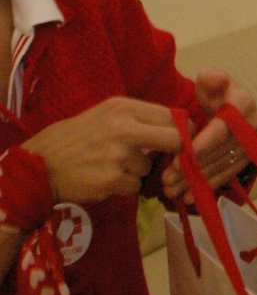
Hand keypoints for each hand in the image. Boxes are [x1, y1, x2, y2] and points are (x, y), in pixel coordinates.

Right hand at [21, 97, 182, 204]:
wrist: (36, 166)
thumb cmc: (74, 140)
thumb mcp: (105, 116)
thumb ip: (139, 119)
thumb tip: (179, 128)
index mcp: (123, 107)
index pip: (173, 116)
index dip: (183, 131)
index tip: (181, 142)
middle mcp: (124, 127)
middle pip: (175, 140)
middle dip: (177, 153)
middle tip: (168, 160)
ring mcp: (118, 155)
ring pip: (151, 167)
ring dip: (137, 172)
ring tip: (111, 167)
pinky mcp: (111, 180)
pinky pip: (135, 186)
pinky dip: (124, 187)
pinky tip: (104, 180)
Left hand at [161, 71, 256, 198]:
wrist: (228, 106)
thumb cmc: (215, 93)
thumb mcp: (209, 80)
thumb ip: (211, 78)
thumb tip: (217, 79)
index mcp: (244, 103)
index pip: (226, 126)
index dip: (206, 142)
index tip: (183, 155)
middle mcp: (254, 125)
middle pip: (224, 150)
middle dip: (195, 165)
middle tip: (168, 177)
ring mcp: (253, 144)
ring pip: (224, 166)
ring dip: (198, 180)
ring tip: (171, 189)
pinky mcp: (246, 159)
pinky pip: (228, 175)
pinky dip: (208, 187)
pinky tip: (189, 197)